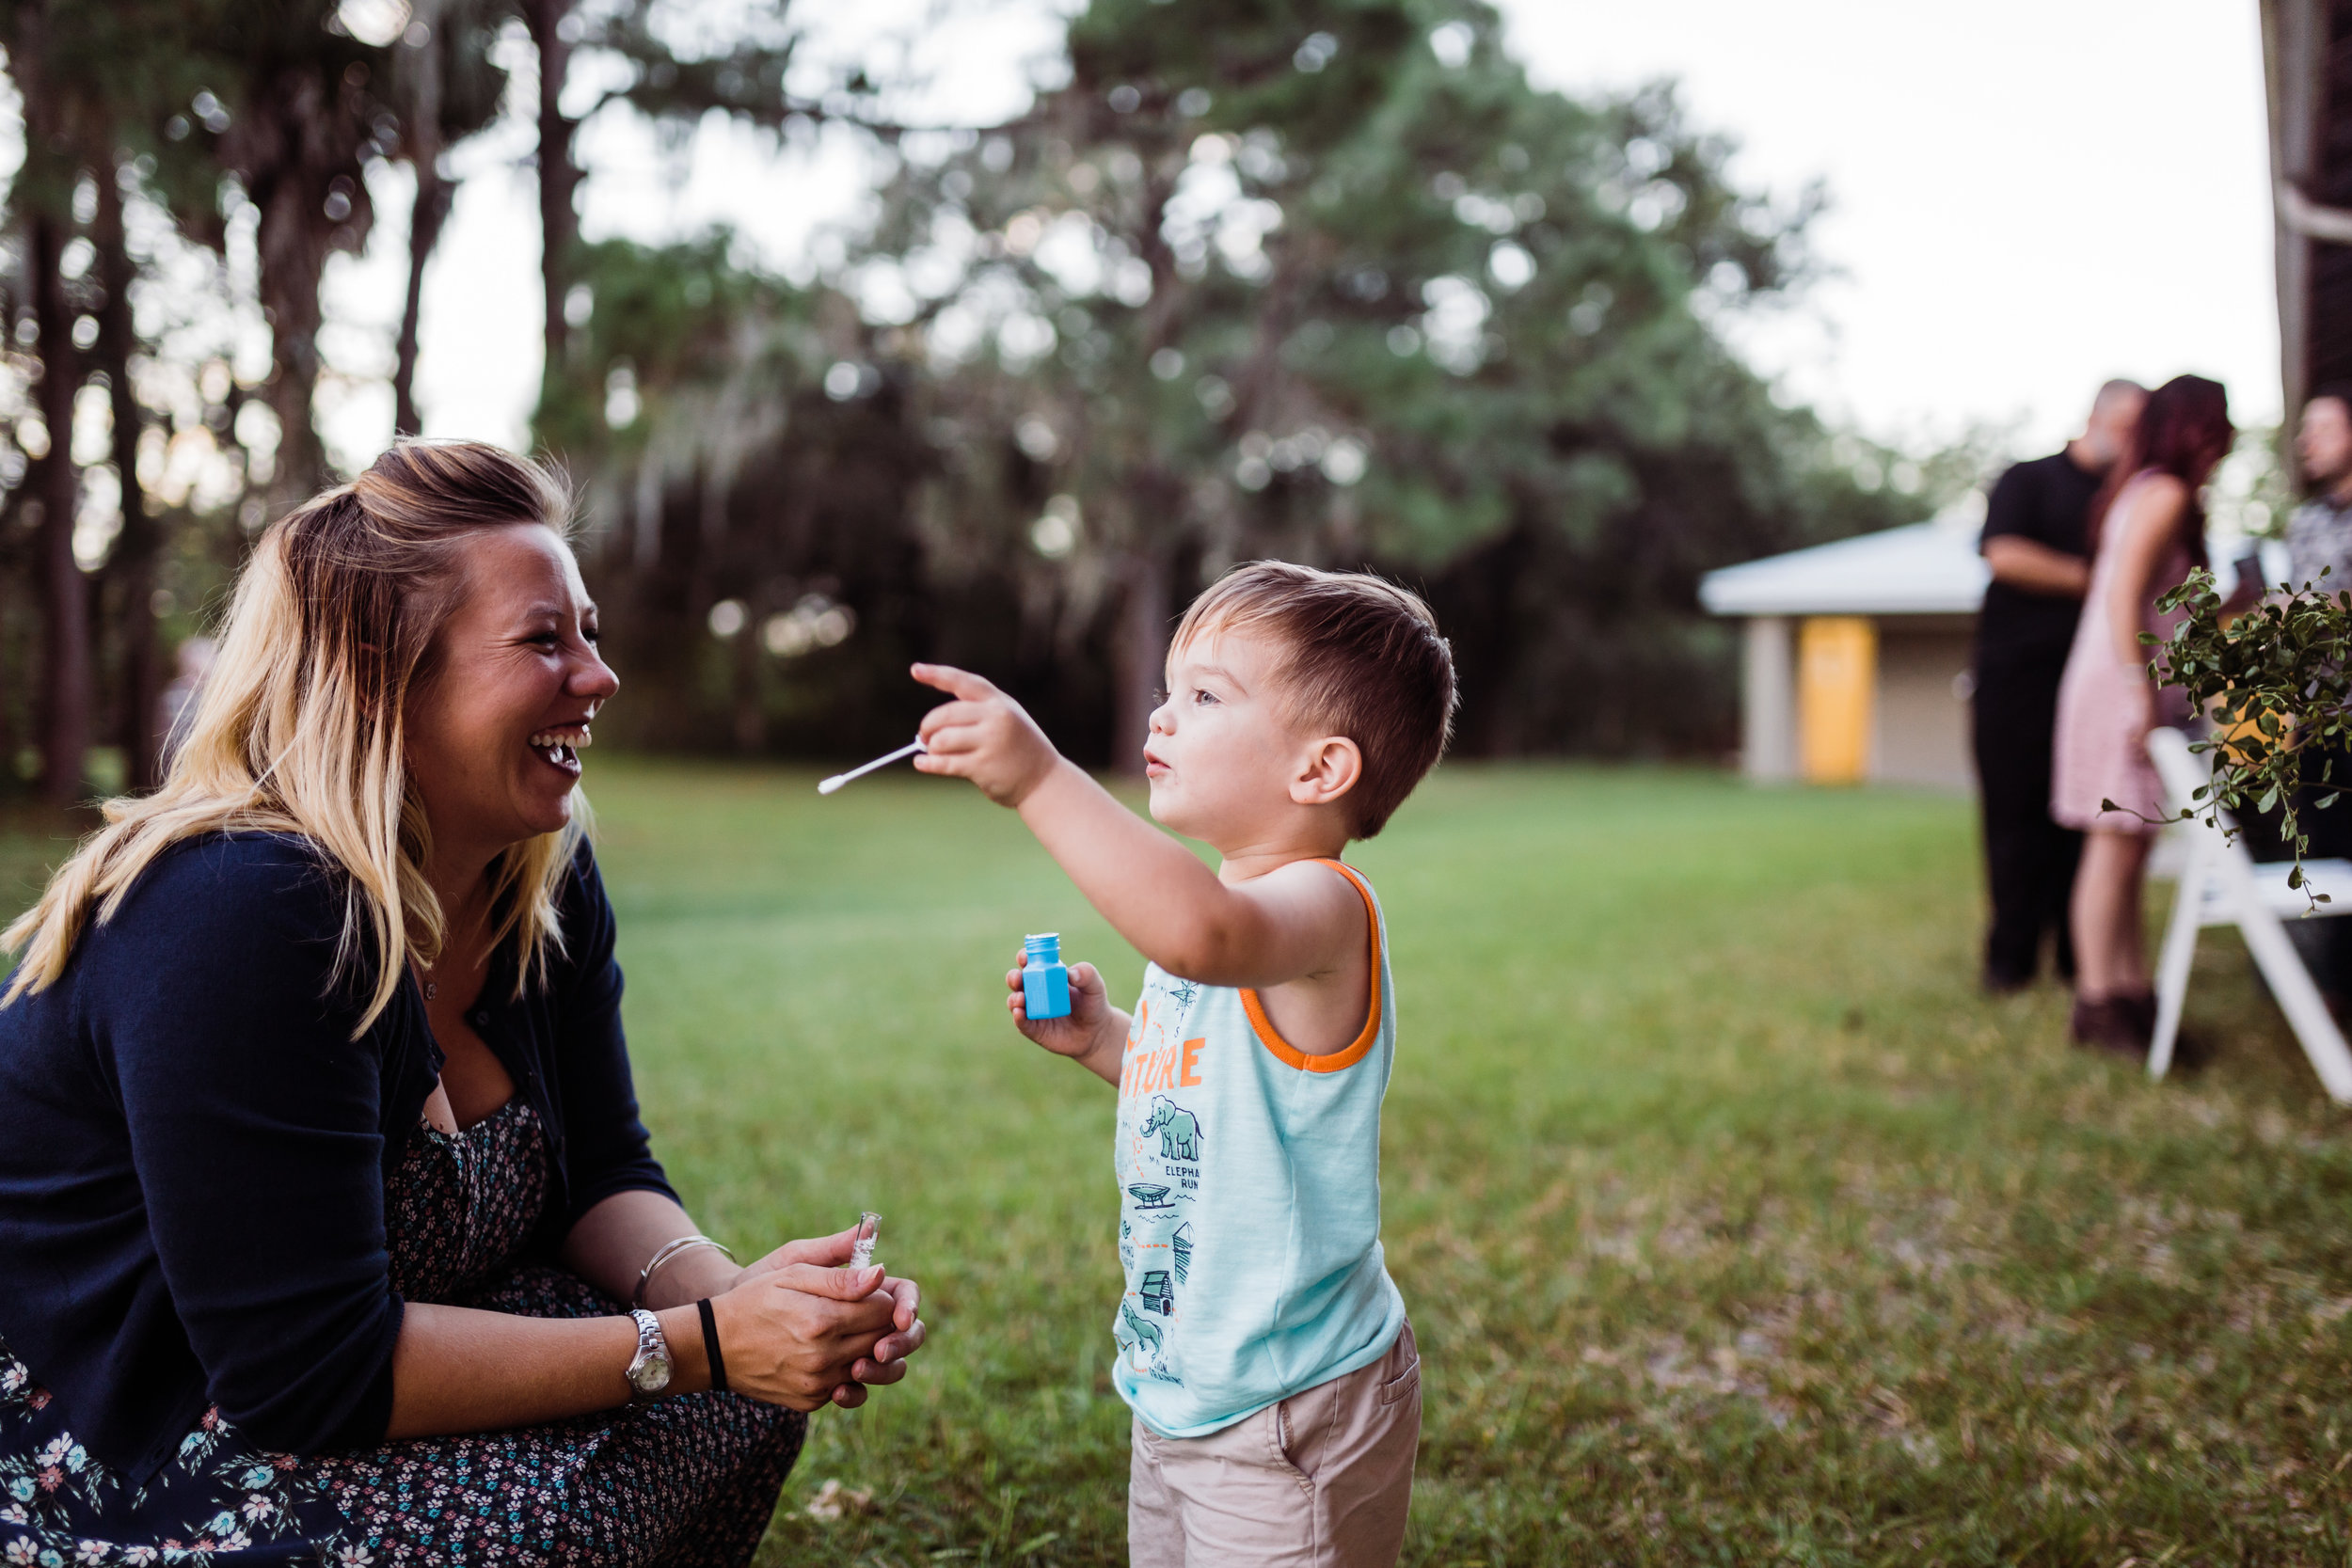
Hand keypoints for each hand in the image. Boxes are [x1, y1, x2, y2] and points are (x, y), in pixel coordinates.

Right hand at [712, 1227, 925, 1411]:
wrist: (715, 1345)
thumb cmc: (755, 1299)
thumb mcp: (793, 1274)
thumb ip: (840, 1277)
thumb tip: (880, 1275)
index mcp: (822, 1320)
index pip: (886, 1309)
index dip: (883, 1296)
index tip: (869, 1290)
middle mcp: (823, 1358)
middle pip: (883, 1339)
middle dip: (881, 1321)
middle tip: (862, 1308)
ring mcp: (818, 1384)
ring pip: (870, 1365)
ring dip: (866, 1347)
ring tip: (844, 1329)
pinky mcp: (811, 1401)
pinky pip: (848, 1386)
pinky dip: (846, 1369)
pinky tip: (829, 1351)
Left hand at [911, 664, 1061, 806]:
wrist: (1044, 781)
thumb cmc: (1019, 750)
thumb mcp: (1007, 720)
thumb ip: (977, 714)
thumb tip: (930, 729)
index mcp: (999, 702)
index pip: (963, 682)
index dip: (937, 675)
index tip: (916, 670)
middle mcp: (995, 717)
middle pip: (944, 715)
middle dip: (927, 727)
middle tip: (923, 737)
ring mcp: (990, 741)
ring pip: (942, 739)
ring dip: (931, 748)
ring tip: (933, 753)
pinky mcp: (982, 766)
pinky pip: (944, 763)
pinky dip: (928, 763)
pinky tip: (921, 763)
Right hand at [1005, 945, 1121, 1070]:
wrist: (1097, 1032)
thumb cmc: (1093, 1004)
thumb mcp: (1095, 986)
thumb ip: (1087, 974)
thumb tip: (1071, 974)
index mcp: (1047, 975)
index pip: (1031, 963)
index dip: (1025, 958)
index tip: (1024, 957)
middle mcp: (1036, 991)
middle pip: (1017, 981)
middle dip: (1013, 977)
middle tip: (1018, 978)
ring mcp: (1033, 1010)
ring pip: (1015, 1002)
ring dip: (1014, 999)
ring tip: (1021, 998)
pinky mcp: (1034, 1030)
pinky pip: (1022, 1023)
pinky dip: (1018, 1018)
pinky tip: (1019, 1013)